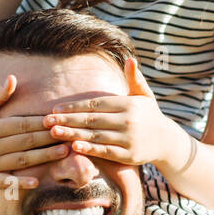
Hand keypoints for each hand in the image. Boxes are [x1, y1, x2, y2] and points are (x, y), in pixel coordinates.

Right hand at [0, 74, 69, 188]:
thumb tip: (13, 78)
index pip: (22, 124)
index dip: (42, 122)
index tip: (58, 119)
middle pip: (26, 142)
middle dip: (49, 138)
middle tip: (70, 135)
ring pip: (21, 161)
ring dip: (44, 157)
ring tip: (64, 152)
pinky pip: (5, 182)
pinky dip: (19, 183)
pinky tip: (36, 181)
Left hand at [44, 57, 183, 166]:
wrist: (167, 141)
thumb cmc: (150, 116)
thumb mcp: (145, 95)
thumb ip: (135, 78)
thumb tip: (131, 59)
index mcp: (128, 104)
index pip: (96, 104)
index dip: (74, 107)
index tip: (55, 109)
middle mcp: (128, 120)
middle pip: (92, 119)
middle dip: (67, 120)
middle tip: (46, 121)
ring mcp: (129, 138)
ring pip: (96, 135)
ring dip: (73, 134)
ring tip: (54, 133)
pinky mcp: (129, 155)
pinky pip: (106, 151)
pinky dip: (91, 149)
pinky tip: (75, 147)